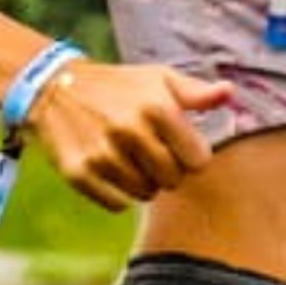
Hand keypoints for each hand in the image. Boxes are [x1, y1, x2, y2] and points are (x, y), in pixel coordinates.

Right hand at [23, 60, 233, 210]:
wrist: (56, 88)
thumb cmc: (121, 86)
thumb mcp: (160, 79)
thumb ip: (197, 93)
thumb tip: (229, 93)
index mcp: (157, 108)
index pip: (198, 161)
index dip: (192, 156)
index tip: (179, 146)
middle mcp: (129, 131)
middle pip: (173, 180)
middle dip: (168, 170)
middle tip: (152, 153)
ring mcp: (103, 154)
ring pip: (146, 194)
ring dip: (143, 182)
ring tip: (130, 158)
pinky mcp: (79, 173)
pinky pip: (117, 204)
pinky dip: (119, 194)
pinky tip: (112, 171)